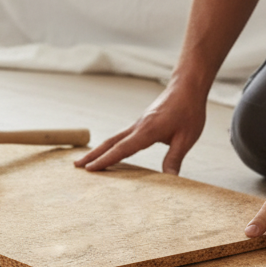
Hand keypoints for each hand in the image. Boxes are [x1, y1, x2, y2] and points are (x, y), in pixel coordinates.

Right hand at [74, 80, 207, 173]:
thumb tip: (169, 179)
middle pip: (110, 142)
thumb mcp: (186, 138)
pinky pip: (121, 136)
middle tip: (76, 166)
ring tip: (85, 161)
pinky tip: (108, 151)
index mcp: (147, 131)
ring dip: (98, 150)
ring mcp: (137, 124)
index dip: (105, 160)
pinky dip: (110, 145)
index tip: (89, 169)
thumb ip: (174, 158)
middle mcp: (137, 127)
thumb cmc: (189, 111)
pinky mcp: (140, 123)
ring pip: (113, 139)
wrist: (187, 87)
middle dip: (92, 155)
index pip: (122, 149)